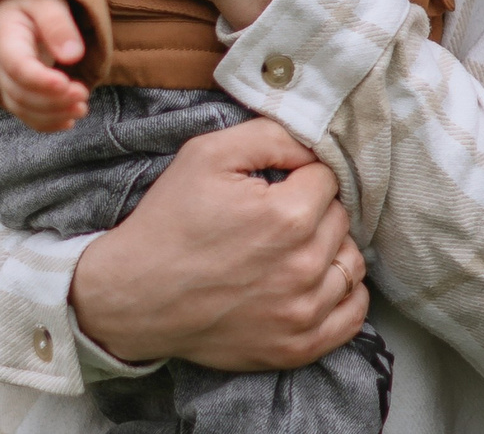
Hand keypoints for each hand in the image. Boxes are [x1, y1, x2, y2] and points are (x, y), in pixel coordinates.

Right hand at [0, 0, 90, 132]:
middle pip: (19, 91)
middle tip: (83, 95)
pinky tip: (68, 121)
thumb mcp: (48, 1)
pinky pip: (23, 111)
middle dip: (52, 100)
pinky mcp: (12, 86)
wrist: (15, 0)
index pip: (16, 65)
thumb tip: (73, 56)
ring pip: (20, 106)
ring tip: (82, 109)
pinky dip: (45, 121)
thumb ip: (58, 25)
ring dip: (52, 114)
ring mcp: (1, 76)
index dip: (40, 80)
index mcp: (3, 34)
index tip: (67, 85)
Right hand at [70, 118, 367, 369]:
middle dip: (314, 210)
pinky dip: (345, 296)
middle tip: (276, 216)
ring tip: (294, 248)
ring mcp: (302, 312)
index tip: (275, 186)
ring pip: (351, 264)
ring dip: (331, 250)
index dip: (300, 175)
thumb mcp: (208, 154)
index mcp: (287, 216)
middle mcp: (303, 266)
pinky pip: (351, 317)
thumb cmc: (169, 222)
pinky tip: (319, 282)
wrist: (132, 296)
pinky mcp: (296, 347)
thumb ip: (271, 136)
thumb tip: (313, 143)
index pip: (327, 178)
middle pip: (341, 220)